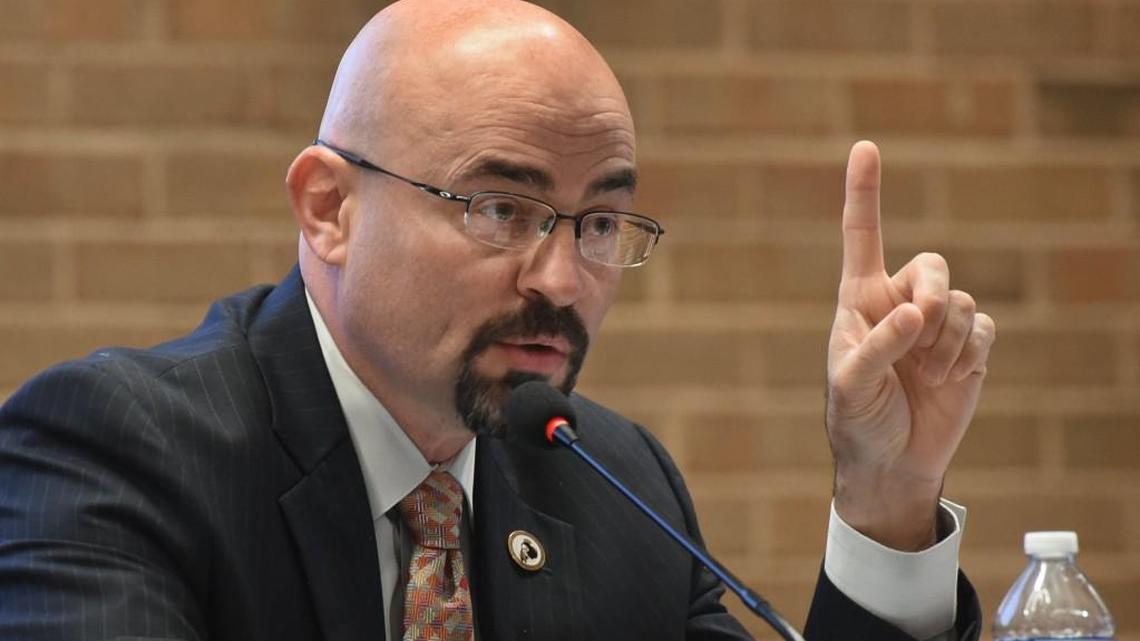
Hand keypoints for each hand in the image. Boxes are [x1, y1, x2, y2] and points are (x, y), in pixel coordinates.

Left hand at [825, 141, 995, 550]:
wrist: (892, 461)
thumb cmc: (857, 418)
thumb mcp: (850, 385)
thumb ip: (878, 346)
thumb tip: (914, 313)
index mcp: (860, 300)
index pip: (862, 237)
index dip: (864, 193)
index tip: (865, 147)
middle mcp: (900, 302)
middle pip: (932, 264)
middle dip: (931, 294)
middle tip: (917, 331)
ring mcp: (937, 325)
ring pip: (960, 300)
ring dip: (946, 341)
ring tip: (924, 376)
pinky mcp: (969, 348)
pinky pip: (982, 328)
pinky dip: (967, 354)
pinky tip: (947, 379)